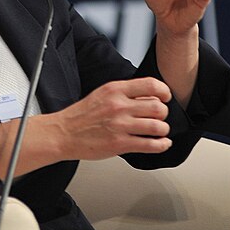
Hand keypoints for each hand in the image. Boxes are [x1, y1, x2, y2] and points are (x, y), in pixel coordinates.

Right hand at [53, 77, 171, 160]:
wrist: (63, 133)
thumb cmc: (81, 116)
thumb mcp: (102, 94)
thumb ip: (125, 93)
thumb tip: (149, 97)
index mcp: (115, 90)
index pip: (151, 85)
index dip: (164, 91)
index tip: (166, 97)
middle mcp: (119, 106)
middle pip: (158, 107)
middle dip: (163, 114)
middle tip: (160, 118)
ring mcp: (120, 126)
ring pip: (158, 126)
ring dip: (163, 130)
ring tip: (159, 131)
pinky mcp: (120, 144)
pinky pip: (151, 144)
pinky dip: (162, 145)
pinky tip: (161, 143)